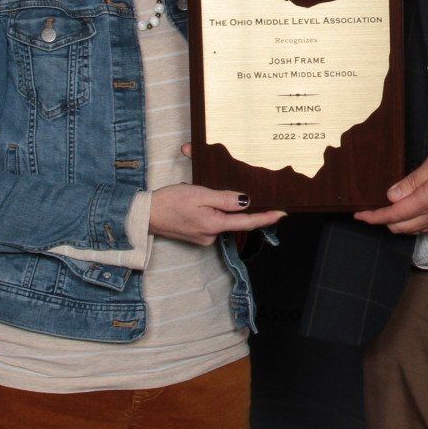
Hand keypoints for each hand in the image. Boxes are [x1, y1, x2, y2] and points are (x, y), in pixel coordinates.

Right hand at [151, 184, 284, 246]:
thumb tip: (247, 202)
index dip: (266, 218)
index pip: (247, 222)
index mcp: (215, 225)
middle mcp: (212, 235)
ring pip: (221, 219)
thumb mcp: (200, 195)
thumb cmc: (170, 202)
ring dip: (217, 206)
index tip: (282, 214)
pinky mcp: (196, 235)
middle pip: (234, 220)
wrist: (145, 215)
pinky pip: (211, 221)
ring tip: (197, 194)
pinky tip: (195, 202)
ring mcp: (204, 237)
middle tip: (221, 191)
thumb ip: (225, 199)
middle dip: (235, 206)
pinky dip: (209, 211)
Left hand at [354, 141, 427, 234]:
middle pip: (401, 227)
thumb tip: (392, 195)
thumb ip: (414, 179)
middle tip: (370, 209)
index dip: (374, 217)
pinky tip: (410, 211)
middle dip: (382, 221)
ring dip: (398, 223)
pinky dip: (412, 222)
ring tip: (387, 210)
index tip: (359, 215)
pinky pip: (427, 227)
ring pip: (414, 230)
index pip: (394, 215)